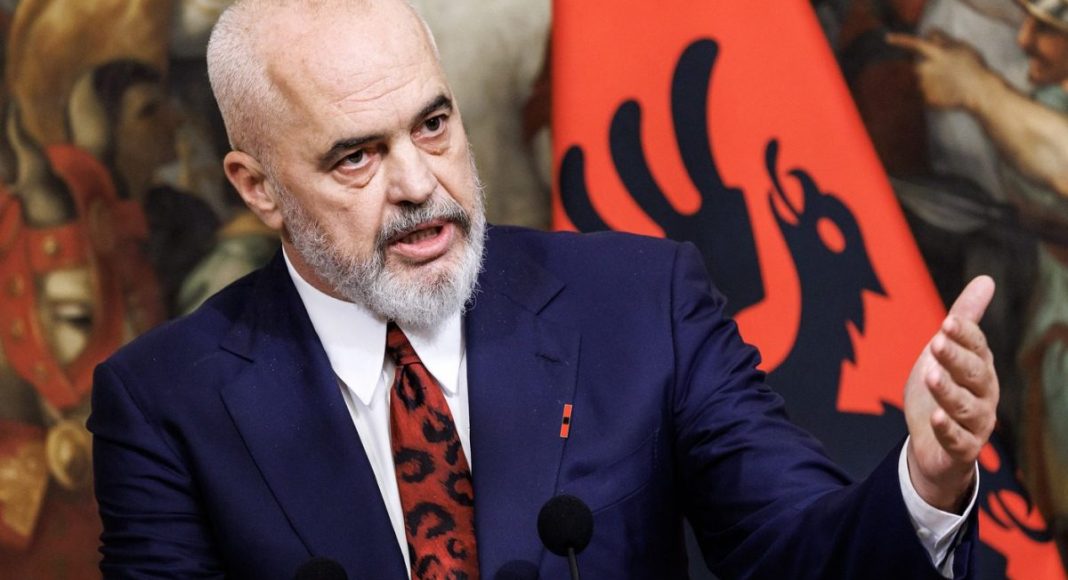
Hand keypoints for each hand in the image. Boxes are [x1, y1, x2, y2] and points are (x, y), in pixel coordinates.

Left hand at [886, 30, 997, 110]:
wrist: (979, 92)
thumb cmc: (973, 67)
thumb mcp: (961, 47)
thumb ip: (943, 39)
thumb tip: (929, 31)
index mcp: (936, 53)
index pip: (916, 44)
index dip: (901, 40)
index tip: (888, 38)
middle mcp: (927, 68)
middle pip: (918, 66)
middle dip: (927, 67)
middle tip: (944, 71)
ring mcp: (925, 84)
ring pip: (922, 80)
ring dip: (931, 80)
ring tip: (949, 82)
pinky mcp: (926, 98)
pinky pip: (926, 93)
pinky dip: (934, 92)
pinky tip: (947, 91)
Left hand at [903, 276, 997, 511]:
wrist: (932, 445)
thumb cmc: (941, 392)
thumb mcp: (945, 354)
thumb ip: (963, 321)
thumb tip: (986, 279)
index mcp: (979, 368)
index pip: (977, 348)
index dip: (964, 335)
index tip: (947, 321)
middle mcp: (984, 395)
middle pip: (975, 375)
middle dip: (956, 359)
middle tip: (936, 343)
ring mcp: (976, 423)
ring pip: (967, 407)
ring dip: (948, 391)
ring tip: (930, 375)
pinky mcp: (962, 449)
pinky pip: (959, 441)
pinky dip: (947, 429)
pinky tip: (935, 417)